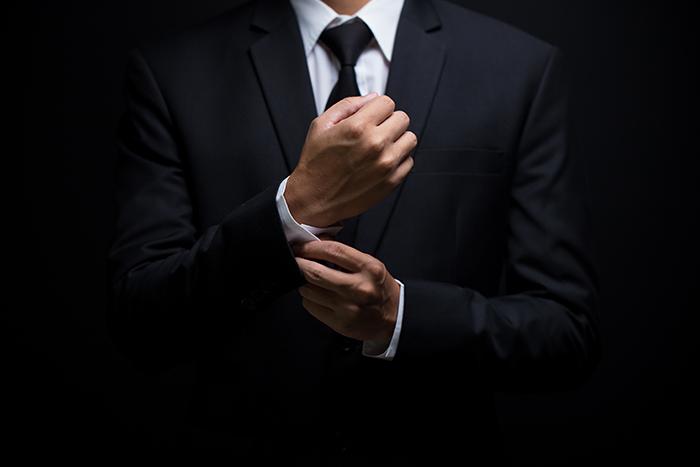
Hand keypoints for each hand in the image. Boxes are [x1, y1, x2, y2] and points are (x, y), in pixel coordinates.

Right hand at [285, 93, 416, 226]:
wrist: (314, 199)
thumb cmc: (315, 164)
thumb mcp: (321, 125)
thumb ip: (348, 105)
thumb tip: (371, 98)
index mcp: (358, 127)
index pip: (387, 102)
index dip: (378, 108)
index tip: (372, 116)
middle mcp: (375, 144)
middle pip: (402, 118)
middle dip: (389, 121)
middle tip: (376, 131)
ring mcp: (386, 164)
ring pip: (410, 139)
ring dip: (397, 140)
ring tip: (380, 147)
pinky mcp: (392, 181)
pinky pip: (409, 161)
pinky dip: (399, 160)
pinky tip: (381, 162)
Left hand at [293, 240, 399, 348]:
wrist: (394, 317)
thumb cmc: (379, 287)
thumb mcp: (369, 265)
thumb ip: (345, 255)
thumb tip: (317, 242)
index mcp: (368, 268)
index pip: (333, 251)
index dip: (312, 247)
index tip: (302, 247)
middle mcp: (358, 288)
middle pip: (316, 272)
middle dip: (299, 264)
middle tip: (295, 259)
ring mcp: (348, 307)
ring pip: (309, 290)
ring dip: (303, 281)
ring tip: (308, 279)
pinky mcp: (340, 323)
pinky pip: (311, 306)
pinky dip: (308, 298)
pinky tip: (316, 295)